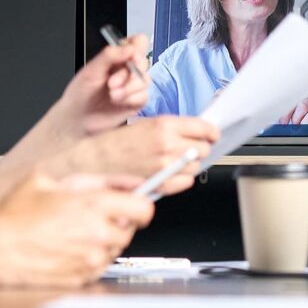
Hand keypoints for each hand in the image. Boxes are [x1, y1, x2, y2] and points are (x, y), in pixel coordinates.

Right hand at [0, 173, 154, 287]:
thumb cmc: (16, 213)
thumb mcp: (53, 180)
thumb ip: (100, 179)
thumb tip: (130, 182)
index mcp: (94, 205)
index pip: (144, 209)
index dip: (139, 206)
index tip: (132, 206)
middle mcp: (97, 234)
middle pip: (130, 230)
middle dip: (117, 223)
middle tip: (93, 217)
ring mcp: (89, 259)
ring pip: (115, 249)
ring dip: (103, 241)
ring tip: (75, 232)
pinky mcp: (81, 277)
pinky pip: (99, 267)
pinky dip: (90, 258)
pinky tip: (68, 248)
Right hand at [49, 116, 218, 196]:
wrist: (95, 162)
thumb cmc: (116, 142)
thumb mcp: (146, 124)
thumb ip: (173, 128)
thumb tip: (198, 132)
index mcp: (164, 125)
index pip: (205, 128)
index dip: (211, 132)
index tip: (211, 134)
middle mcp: (167, 145)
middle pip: (204, 148)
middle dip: (200, 147)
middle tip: (190, 146)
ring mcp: (164, 166)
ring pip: (196, 166)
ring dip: (190, 164)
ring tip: (175, 160)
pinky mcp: (160, 183)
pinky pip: (185, 182)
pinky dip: (182, 179)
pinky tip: (171, 172)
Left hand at [55, 35, 152, 135]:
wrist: (77, 121)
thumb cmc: (80, 94)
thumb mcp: (90, 71)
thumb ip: (109, 56)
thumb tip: (129, 48)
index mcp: (117, 57)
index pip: (138, 42)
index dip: (137, 48)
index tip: (129, 58)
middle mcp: (127, 69)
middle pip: (143, 62)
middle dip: (127, 74)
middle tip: (111, 83)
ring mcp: (133, 85)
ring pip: (145, 80)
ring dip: (128, 88)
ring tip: (112, 95)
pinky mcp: (136, 100)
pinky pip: (144, 96)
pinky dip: (131, 99)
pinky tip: (118, 102)